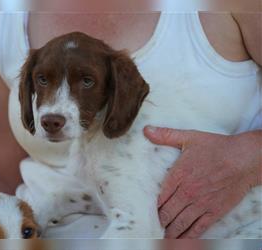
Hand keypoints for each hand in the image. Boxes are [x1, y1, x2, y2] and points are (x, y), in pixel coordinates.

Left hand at [144, 126, 260, 238]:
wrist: (245, 158)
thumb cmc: (217, 147)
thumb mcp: (190, 137)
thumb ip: (166, 135)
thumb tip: (146, 130)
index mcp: (179, 175)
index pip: (159, 197)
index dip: (151, 207)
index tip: (145, 213)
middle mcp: (188, 192)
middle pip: (167, 213)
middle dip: (158, 222)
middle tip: (151, 227)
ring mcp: (201, 204)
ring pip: (180, 223)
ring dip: (170, 232)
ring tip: (162, 238)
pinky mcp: (215, 211)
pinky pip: (199, 228)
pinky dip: (189, 237)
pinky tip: (181, 241)